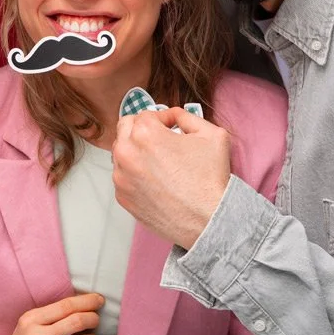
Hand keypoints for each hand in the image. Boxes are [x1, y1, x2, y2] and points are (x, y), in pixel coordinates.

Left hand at [112, 108, 230, 249]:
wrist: (208, 220)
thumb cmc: (210, 180)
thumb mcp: (212, 134)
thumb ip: (187, 116)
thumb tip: (173, 116)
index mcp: (144, 133)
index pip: (146, 114)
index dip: (163, 119)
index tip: (172, 128)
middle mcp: (126, 153)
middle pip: (126, 128)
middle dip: (142, 130)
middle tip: (161, 140)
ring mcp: (121, 177)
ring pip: (121, 153)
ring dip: (136, 152)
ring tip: (159, 163)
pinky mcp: (122, 197)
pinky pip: (123, 176)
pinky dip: (135, 175)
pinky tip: (156, 181)